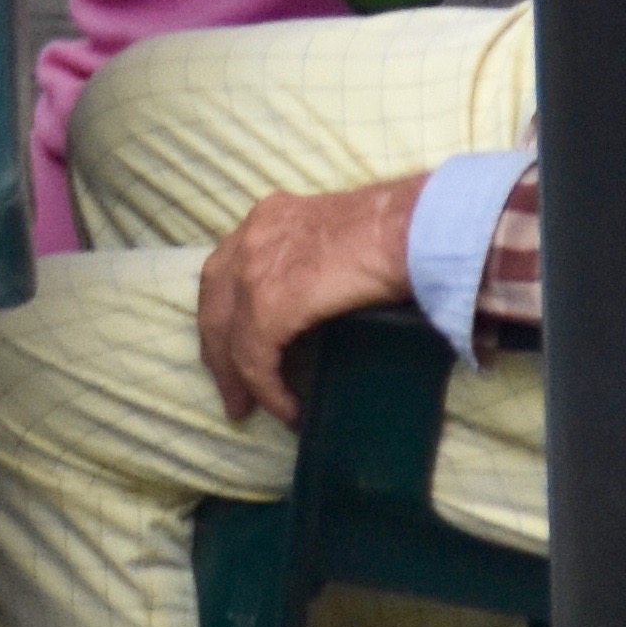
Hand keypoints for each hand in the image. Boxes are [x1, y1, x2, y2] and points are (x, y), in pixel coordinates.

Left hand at [195, 174, 425, 428]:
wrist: (410, 228)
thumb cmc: (396, 228)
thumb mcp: (336, 235)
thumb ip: (313, 260)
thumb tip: (320, 298)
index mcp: (267, 218)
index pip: (226, 273)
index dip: (226, 315)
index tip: (233, 348)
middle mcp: (250, 239)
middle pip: (214, 305)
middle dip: (220, 351)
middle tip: (232, 389)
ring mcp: (253, 271)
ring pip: (227, 336)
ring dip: (236, 377)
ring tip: (247, 407)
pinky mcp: (268, 306)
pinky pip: (255, 359)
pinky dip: (268, 388)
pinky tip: (286, 408)